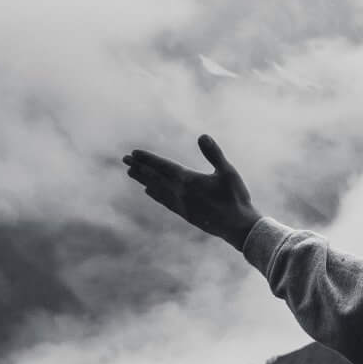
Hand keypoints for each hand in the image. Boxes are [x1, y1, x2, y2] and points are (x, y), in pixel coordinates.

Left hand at [122, 134, 261, 247]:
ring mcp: (181, 205)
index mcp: (189, 181)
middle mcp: (180, 193)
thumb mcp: (228, 172)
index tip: (133, 152)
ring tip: (131, 173)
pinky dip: (155, 194)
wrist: (238, 227)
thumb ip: (214, 153)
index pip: (163, 166)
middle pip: (155, 177)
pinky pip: (164, 201)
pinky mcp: (185, 214)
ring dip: (143, 180)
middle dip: (139, 167)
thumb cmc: (236, 197)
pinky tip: (149, 191)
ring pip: (156, 190)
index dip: (148, 159)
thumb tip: (202, 136)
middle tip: (124, 160)